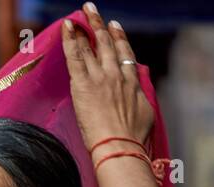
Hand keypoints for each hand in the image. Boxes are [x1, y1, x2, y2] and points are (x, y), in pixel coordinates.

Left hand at [60, 4, 153, 152]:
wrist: (120, 145)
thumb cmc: (133, 138)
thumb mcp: (146, 114)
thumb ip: (140, 100)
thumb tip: (139, 97)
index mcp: (131, 82)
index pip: (125, 55)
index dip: (120, 38)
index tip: (115, 27)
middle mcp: (116, 74)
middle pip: (108, 44)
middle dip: (101, 25)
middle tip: (93, 10)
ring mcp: (100, 77)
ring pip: (92, 46)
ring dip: (86, 26)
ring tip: (82, 12)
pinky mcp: (83, 84)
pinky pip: (75, 56)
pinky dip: (70, 39)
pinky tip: (67, 26)